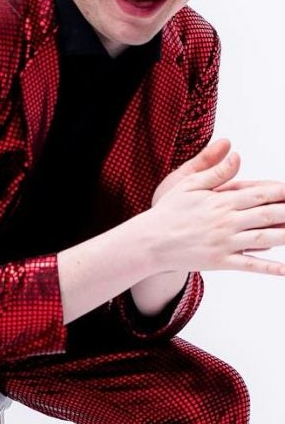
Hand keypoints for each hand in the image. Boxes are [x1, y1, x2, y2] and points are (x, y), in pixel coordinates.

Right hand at [140, 139, 284, 275]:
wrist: (150, 241)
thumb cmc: (169, 211)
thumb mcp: (188, 184)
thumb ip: (215, 171)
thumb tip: (236, 156)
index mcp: (220, 200)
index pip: (259, 193)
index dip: (281, 192)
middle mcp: (226, 220)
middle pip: (267, 215)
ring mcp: (225, 242)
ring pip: (264, 238)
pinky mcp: (221, 261)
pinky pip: (249, 265)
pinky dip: (269, 267)